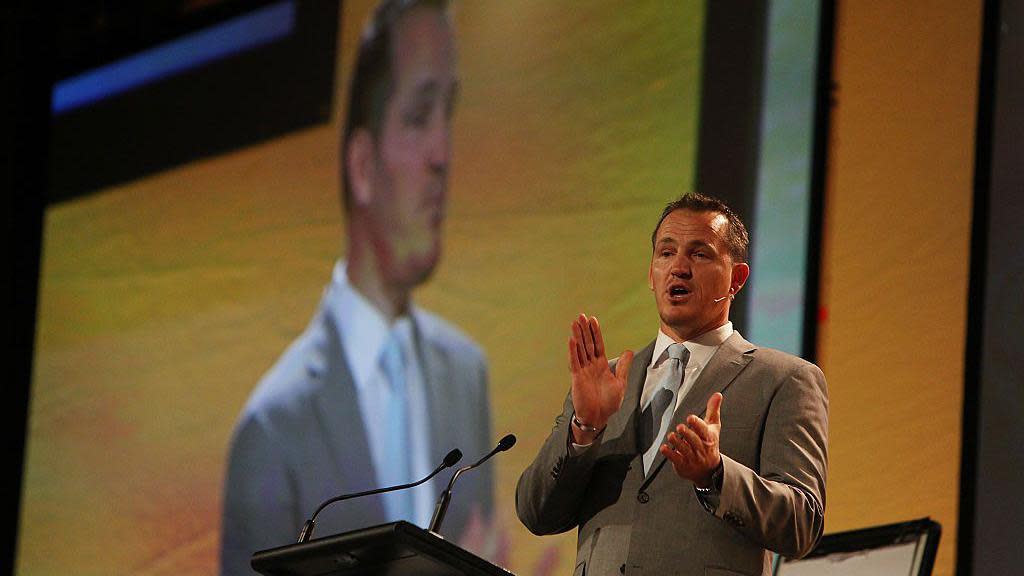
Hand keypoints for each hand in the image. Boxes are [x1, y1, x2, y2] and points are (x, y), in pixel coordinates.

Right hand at [568, 314, 633, 437]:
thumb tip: (629, 351)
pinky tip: (572, 340)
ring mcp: (583, 370)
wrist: (598, 418)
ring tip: (575, 323)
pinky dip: (573, 351)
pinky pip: (575, 362)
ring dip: (577, 336)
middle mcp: (591, 365)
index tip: (593, 320)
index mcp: (601, 365)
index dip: (595, 332)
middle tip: (581, 315)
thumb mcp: (620, 382)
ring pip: (580, 349)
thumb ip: (623, 367)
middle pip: (587, 343)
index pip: (598, 345)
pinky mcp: (577, 377)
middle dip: (585, 329)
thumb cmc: (608, 403)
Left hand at [661, 392, 722, 487]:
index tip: (690, 418)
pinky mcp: (683, 465)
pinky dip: (670, 454)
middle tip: (680, 427)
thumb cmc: (709, 444)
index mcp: (709, 438)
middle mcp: (701, 448)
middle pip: (694, 441)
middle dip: (687, 434)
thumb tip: (717, 395)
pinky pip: (676, 459)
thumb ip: (713, 411)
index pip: (704, 430)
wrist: (709, 470)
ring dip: (677, 442)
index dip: (697, 424)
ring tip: (671, 436)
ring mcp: (692, 458)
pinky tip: (664, 448)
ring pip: (684, 449)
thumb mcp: (714, 427)